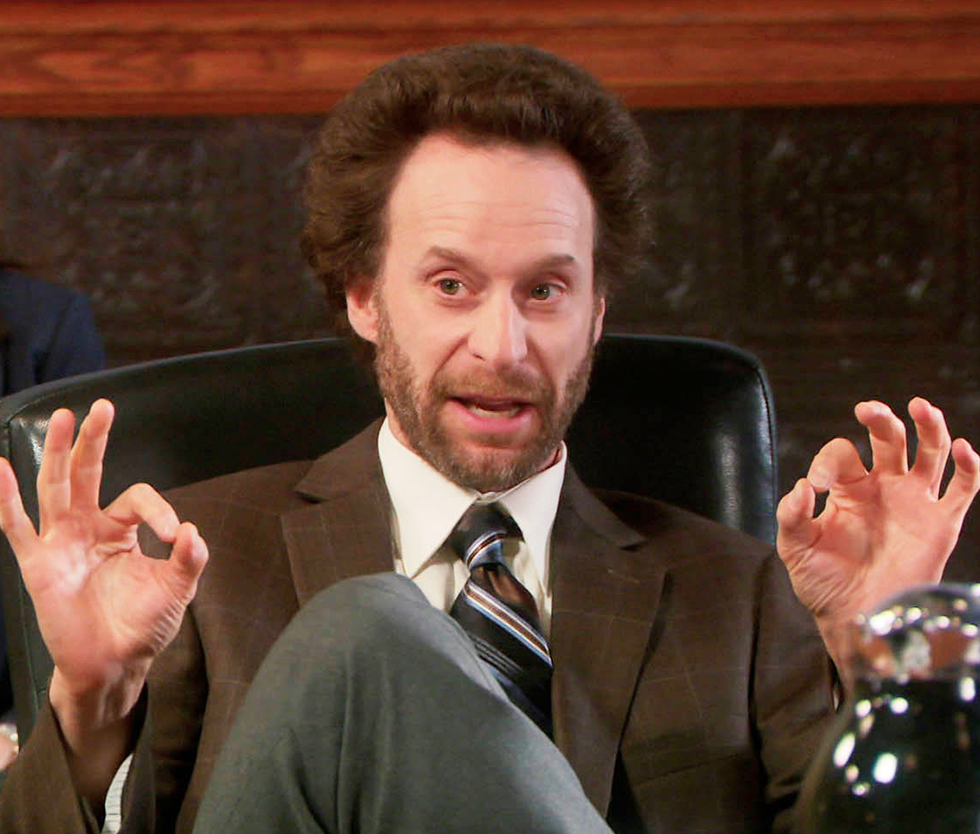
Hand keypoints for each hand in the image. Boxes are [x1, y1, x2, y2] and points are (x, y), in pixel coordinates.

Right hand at [0, 399, 206, 796]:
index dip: (159, 510)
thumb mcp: (177, 589)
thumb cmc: (143, 625)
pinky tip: (2, 468)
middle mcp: (89, 528)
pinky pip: (18, 527)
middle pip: (89, 474)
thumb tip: (192, 530)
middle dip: (95, 441)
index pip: (136, 498)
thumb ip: (190, 559)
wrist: (114, 664)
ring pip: (56, 488)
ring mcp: (61, 543)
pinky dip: (7, 499)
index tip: (175, 536)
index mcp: (121, 530)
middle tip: (103, 406)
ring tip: (65, 418)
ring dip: (60, 454)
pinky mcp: (39, 564)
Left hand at [776, 398, 979, 664]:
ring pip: (930, 453)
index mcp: (848, 488)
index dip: (828, 460)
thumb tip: (802, 486)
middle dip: (881, 419)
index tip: (818, 485)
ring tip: (920, 407)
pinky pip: (961, 489)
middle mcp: (883, 488)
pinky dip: (969, 467)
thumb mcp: (795, 548)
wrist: (856, 620)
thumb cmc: (823, 583)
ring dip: (929, 427)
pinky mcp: (941, 523)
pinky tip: (963, 448)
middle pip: (890, 439)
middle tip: (867, 409)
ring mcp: (914, 502)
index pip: (842, 454)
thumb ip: (792, 515)